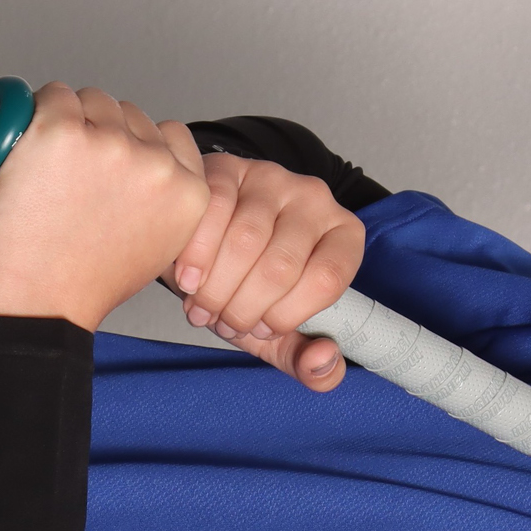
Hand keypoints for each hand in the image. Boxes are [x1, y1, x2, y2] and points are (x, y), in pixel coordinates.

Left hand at [0, 84, 208, 330]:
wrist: (34, 306)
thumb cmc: (79, 286)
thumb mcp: (151, 247)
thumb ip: (155, 201)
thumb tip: (130, 166)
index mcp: (188, 195)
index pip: (172, 136)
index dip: (139, 143)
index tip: (115, 154)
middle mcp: (156, 166)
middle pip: (129, 113)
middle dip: (101, 131)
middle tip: (72, 172)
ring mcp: (110, 144)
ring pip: (91, 99)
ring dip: (69, 118)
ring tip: (48, 166)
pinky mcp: (62, 131)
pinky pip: (51, 95)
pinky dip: (35, 112)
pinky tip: (28, 147)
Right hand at [163, 153, 362, 392]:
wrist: (207, 243)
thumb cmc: (248, 286)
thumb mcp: (277, 329)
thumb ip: (304, 358)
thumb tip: (324, 362)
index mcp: (343, 236)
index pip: (327, 280)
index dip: (285, 316)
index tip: (259, 330)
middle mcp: (316, 199)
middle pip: (281, 266)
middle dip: (243, 309)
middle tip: (222, 323)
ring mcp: (272, 178)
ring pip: (245, 241)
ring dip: (216, 288)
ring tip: (202, 306)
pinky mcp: (230, 167)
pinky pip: (213, 210)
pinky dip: (196, 255)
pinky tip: (187, 279)